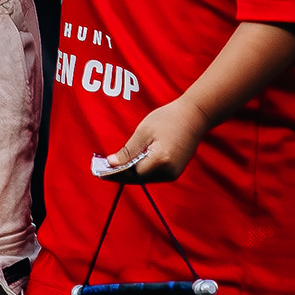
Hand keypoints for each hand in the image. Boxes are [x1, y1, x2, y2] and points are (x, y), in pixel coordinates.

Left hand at [96, 96, 210, 181]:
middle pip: (138, 179)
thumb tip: (112, 163)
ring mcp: (173, 173)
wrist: (195, 116)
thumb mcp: (144, 131)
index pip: (132, 173)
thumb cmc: (169, 118)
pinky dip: (141, 171)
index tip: (99, 171)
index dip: (115, 173)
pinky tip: (129, 166)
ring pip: (145, 178)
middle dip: (120, 175)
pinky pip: (153, 175)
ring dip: (130, 174)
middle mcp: (168, 171)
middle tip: (102, 170)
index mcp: (161, 160)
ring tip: (112, 168)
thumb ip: (128, 150)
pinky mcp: (175, 172)